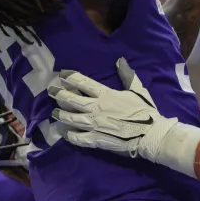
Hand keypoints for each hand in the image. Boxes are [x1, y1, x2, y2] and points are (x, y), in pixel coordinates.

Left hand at [49, 59, 199, 176]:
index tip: (61, 74)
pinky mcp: (94, 140)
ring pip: (70, 118)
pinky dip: (69, 135)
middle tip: (50, 91)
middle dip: (58, 94)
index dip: (69, 77)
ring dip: (60, 114)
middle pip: (71, 99)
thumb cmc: (145, 111)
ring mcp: (93, 125)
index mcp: (105, 94)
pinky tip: (64, 133)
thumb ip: (127, 75)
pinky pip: (77, 137)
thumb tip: (119, 60)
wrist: (149, 135)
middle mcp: (95, 108)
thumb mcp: (137, 90)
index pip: (82, 82)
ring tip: (54, 113)